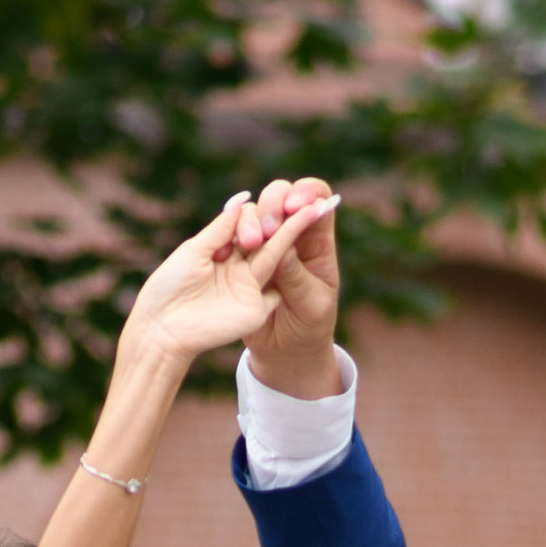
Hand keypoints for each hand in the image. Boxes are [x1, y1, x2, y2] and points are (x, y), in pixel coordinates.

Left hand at [120, 189, 337, 377]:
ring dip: (294, 233)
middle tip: (299, 202)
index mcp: (221, 250)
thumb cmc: (169, 287)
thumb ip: (221, 227)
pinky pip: (279, 288)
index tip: (254, 214)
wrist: (164, 330)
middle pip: (266, 238)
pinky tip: (309, 248)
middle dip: (284, 218)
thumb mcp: (194, 251)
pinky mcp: (257, 307)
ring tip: (316, 209)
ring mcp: (249, 286)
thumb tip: (244, 197)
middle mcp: (238, 266)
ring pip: (276, 256)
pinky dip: (294, 271)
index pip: (247, 224)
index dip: (257, 215)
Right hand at [236, 173, 342, 396]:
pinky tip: (228, 245)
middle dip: (273, 203)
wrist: (285, 352)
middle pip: (282, 196)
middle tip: (267, 230)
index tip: (296, 207)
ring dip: (251, 219)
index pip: (317, 200)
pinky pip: (232, 234)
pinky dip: (229, 232)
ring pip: (254, 212)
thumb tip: (283, 248)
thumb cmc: (308, 328)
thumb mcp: (310, 306)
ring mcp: (264, 244)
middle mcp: (292, 235)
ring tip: (250, 242)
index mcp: (317, 242)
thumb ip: (297, 277)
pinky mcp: (240, 257)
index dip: (307, 194)